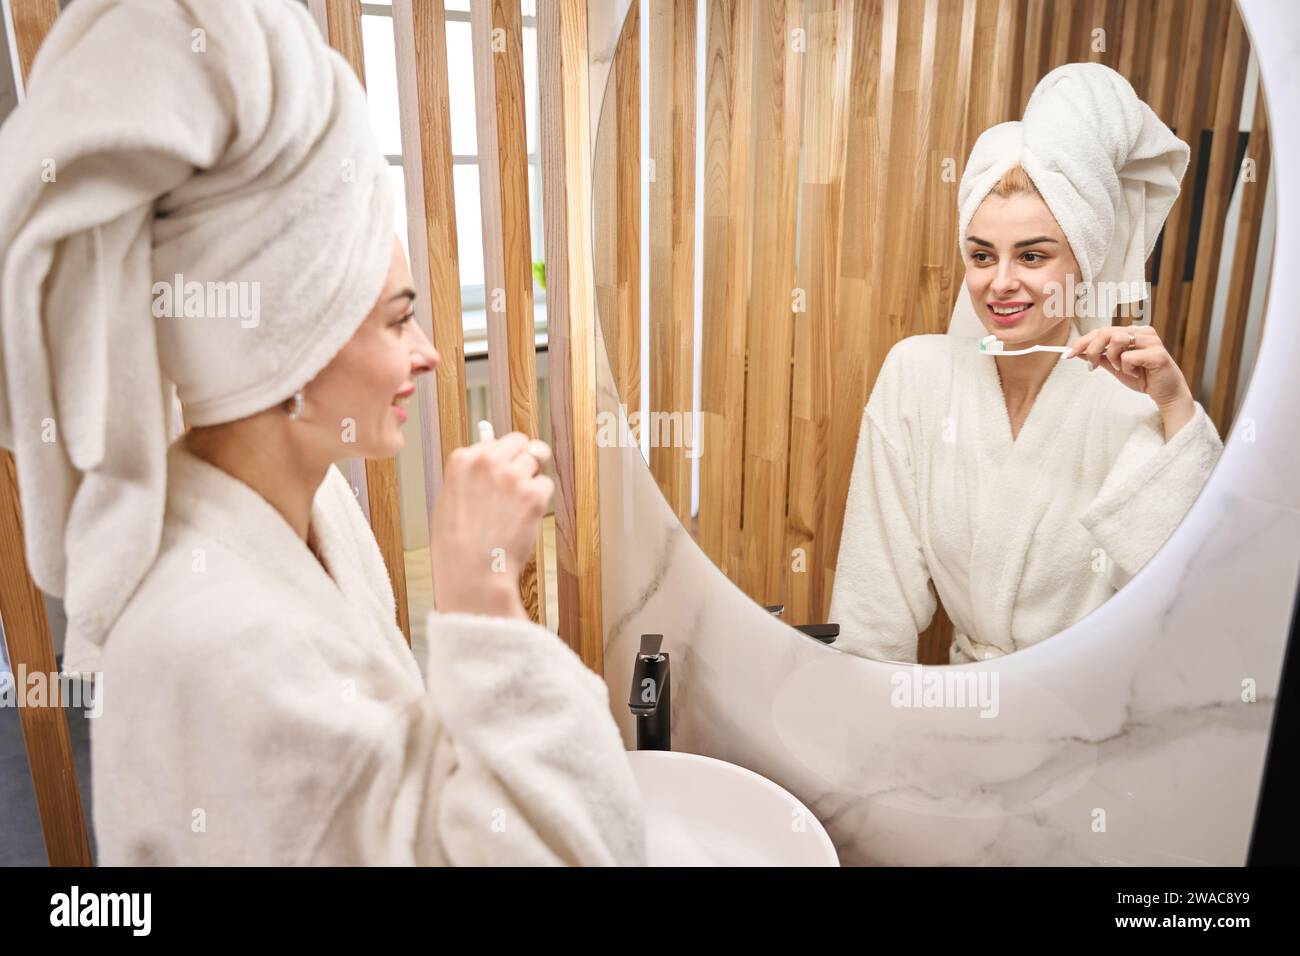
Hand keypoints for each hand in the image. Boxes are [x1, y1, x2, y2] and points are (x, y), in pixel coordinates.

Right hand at [429, 431, 552, 618]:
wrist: (471, 573)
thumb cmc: (456, 544)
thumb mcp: (449, 499)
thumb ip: (470, 474)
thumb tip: (490, 452)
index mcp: (463, 459)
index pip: (495, 440)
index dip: (502, 457)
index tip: (502, 472)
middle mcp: (488, 462)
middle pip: (521, 442)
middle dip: (524, 458)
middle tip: (520, 483)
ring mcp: (512, 477)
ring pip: (537, 461)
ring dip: (531, 480)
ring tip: (515, 508)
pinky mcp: (533, 495)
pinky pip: (546, 485)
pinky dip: (540, 500)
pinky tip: (523, 518)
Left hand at [1065, 324, 1193, 436]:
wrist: (1165, 394)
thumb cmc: (1143, 378)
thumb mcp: (1115, 367)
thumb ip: (1100, 357)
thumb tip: (1078, 351)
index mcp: (1133, 332)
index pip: (1102, 330)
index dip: (1082, 341)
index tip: (1068, 354)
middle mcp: (1143, 332)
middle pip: (1106, 331)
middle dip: (1092, 349)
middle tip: (1091, 366)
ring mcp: (1152, 341)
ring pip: (1117, 340)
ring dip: (1112, 358)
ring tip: (1121, 368)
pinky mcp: (1158, 354)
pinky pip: (1129, 356)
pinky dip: (1126, 368)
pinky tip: (1136, 373)